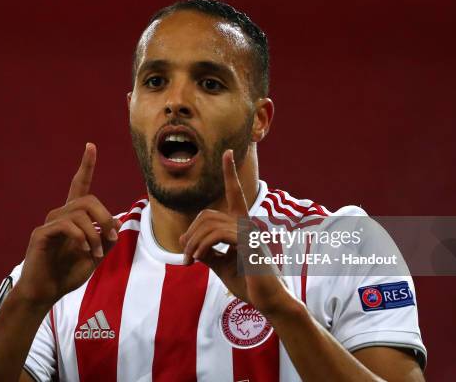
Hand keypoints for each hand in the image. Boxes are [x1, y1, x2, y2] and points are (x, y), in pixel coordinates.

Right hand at [15, 143, 120, 307]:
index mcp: (72, 218)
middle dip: (105, 216)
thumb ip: (106, 238)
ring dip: (95, 233)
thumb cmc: (67, 274)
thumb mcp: (95, 256)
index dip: (86, 166)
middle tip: (112, 237)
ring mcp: (49, 224)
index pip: (79, 185)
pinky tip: (86, 251)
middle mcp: (60, 216)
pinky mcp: (41, 234)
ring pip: (80, 212)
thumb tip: (117, 221)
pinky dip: (82, 237)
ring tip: (97, 253)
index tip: (90, 146)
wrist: (45, 293)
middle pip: (88, 199)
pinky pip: (67, 225)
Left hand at [180, 149, 290, 317]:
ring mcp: (250, 232)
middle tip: (185, 256)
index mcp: (242, 226)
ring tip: (189, 261)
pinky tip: (198, 259)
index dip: (231, 173)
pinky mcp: (249, 243)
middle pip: (208, 214)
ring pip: (210, 225)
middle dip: (191, 234)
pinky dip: (201, 246)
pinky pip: (217, 235)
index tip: (228, 153)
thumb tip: (189, 243)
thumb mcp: (221, 265)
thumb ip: (207, 252)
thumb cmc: (248, 283)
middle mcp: (247, 224)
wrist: (270, 302)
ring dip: (192, 244)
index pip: (235, 193)